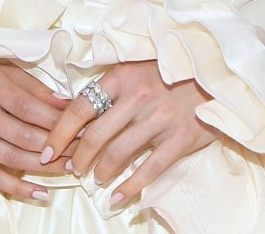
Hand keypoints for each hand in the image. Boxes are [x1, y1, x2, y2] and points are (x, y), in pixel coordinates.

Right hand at [0, 61, 71, 200]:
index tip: (81, 127)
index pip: (27, 108)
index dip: (55, 121)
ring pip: (10, 158)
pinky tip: (40, 192)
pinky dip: (16, 187)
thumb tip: (68, 105)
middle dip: (55, 146)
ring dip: (42, 167)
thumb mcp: (8, 71)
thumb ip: (37, 90)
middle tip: (80, 151)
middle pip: (22, 135)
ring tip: (68, 168)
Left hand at [42, 61, 217, 206]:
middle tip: (73, 169)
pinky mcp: (179, 139)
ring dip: (101, 173)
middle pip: (95, 136)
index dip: (59, 133)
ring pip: (118, 154)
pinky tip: (118, 198)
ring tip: (97, 179)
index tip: (47, 151)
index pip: (79, 108)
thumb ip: (109, 87)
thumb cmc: (171, 72)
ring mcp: (160, 120)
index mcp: (122, 77)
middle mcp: (138, 97)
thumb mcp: (136, 67)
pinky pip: (149, 169)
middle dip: (78, 158)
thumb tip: (70, 109)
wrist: (216, 76)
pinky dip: (130, 187)